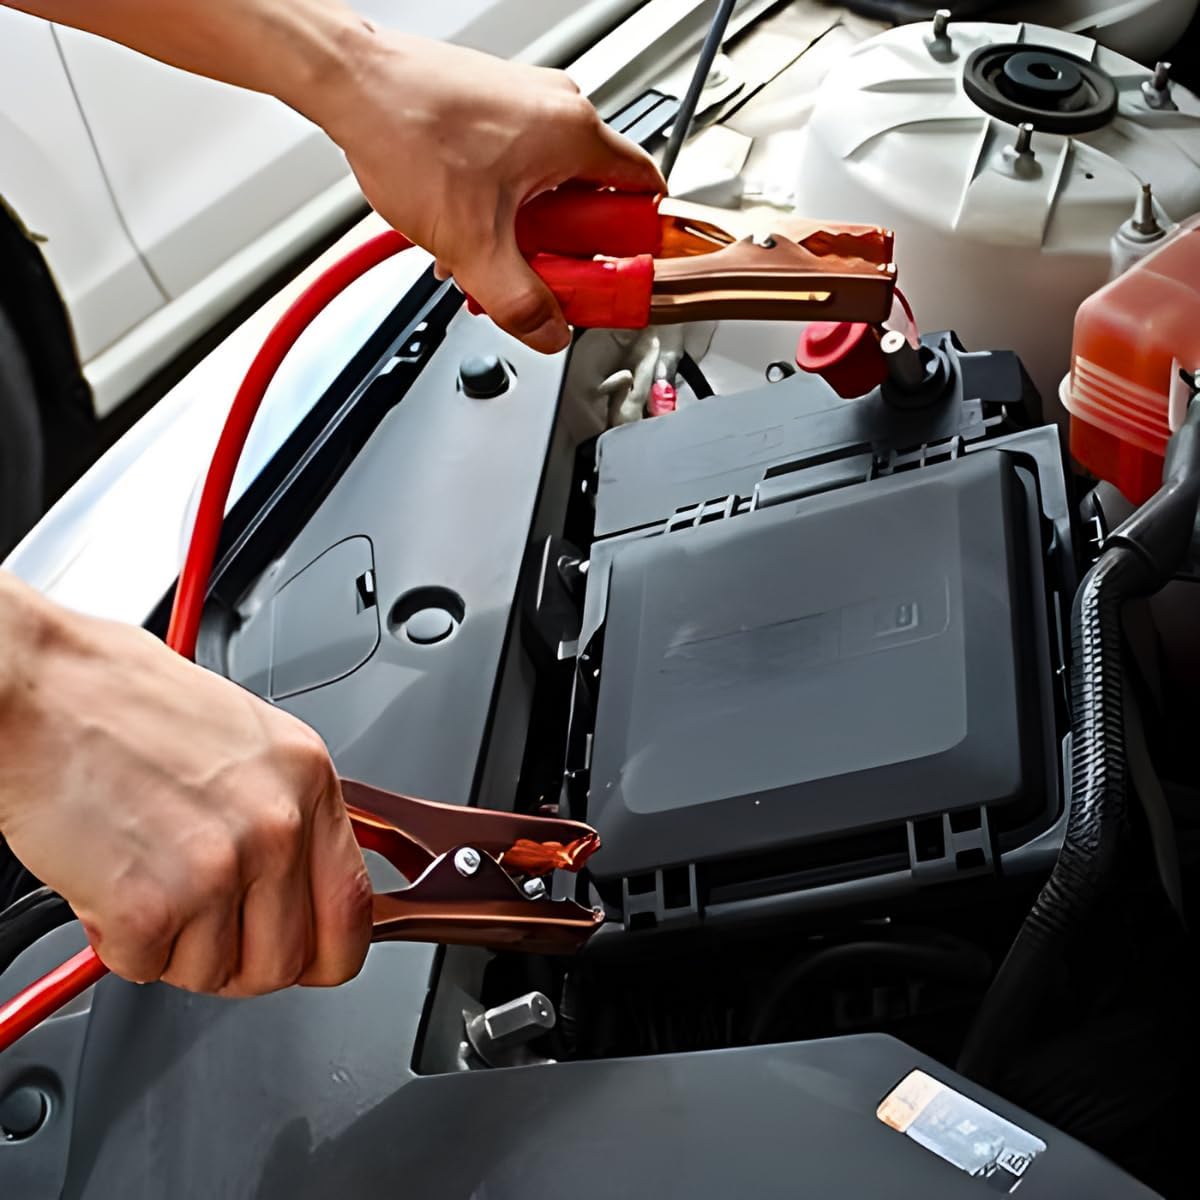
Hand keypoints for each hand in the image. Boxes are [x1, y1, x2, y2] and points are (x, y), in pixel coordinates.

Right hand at [0, 575, 371, 995]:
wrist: (41, 690)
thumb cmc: (127, 704)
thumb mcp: (250, 743)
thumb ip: (288, 816)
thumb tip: (306, 885)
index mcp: (308, 782)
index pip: (353, 912)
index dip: (326, 952)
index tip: (304, 954)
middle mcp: (277, 827)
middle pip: (285, 962)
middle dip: (236, 957)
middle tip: (200, 919)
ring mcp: (218, 868)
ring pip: (214, 974)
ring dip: (174, 945)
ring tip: (147, 874)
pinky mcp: (151, 905)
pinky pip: (146, 968)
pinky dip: (121, 941)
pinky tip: (112, 879)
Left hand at [309, 29, 665, 353]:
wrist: (350, 85)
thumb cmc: (406, 130)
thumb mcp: (472, 244)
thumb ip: (519, 301)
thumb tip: (549, 332)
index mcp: (575, 134)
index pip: (644, 196)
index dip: (636, 247)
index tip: (614, 278)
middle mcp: (559, 110)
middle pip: (594, 201)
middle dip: (564, 249)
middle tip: (536, 273)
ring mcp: (528, 104)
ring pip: (552, 188)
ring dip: (527, 231)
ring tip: (488, 249)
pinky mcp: (497, 109)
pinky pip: (521, 169)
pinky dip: (503, 205)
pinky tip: (470, 225)